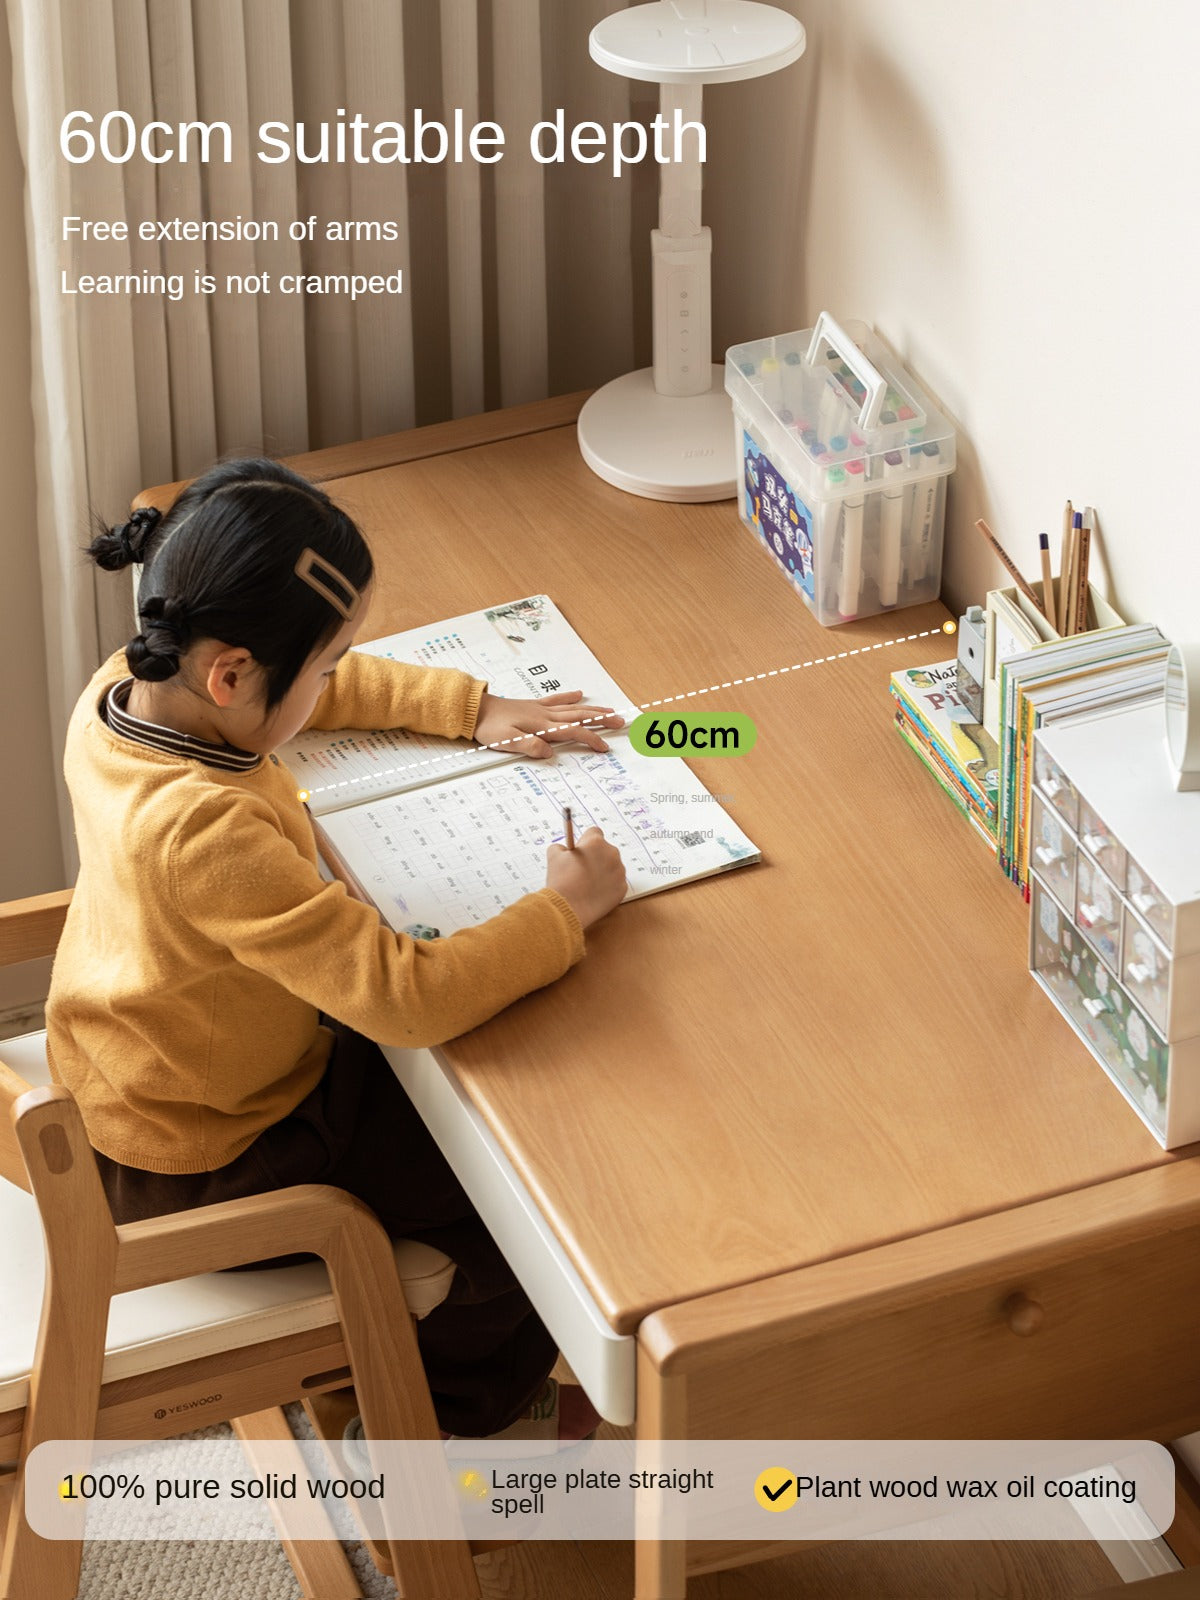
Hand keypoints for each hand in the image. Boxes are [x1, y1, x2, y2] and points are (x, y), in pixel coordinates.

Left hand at [474, 689, 624, 758]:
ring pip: (573, 708)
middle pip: (580, 716)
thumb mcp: (506, 742)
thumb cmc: (489, 727)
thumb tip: (548, 752)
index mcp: (542, 725)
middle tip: (620, 721)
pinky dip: (569, 697)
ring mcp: (540, 709)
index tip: (604, 746)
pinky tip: (579, 694)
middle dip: (602, 719)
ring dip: (592, 709)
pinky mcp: (533, 705)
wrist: (476, 709)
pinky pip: (556, 700)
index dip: (591, 738)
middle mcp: (545, 715)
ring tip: (609, 710)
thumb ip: (529, 746)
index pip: (573, 731)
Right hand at [546, 827, 626, 928]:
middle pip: (605, 850)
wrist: (569, 907)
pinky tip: (594, 893)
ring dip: (602, 872)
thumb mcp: (554, 856)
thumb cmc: (561, 880)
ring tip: (586, 884)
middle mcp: (611, 854)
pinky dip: (607, 887)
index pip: (594, 832)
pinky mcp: (622, 888)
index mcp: (596, 842)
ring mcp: (619, 871)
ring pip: (612, 867)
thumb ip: (561, 847)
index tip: (579, 850)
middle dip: (595, 857)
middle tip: (581, 870)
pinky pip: (616, 883)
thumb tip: (564, 849)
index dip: (585, 842)